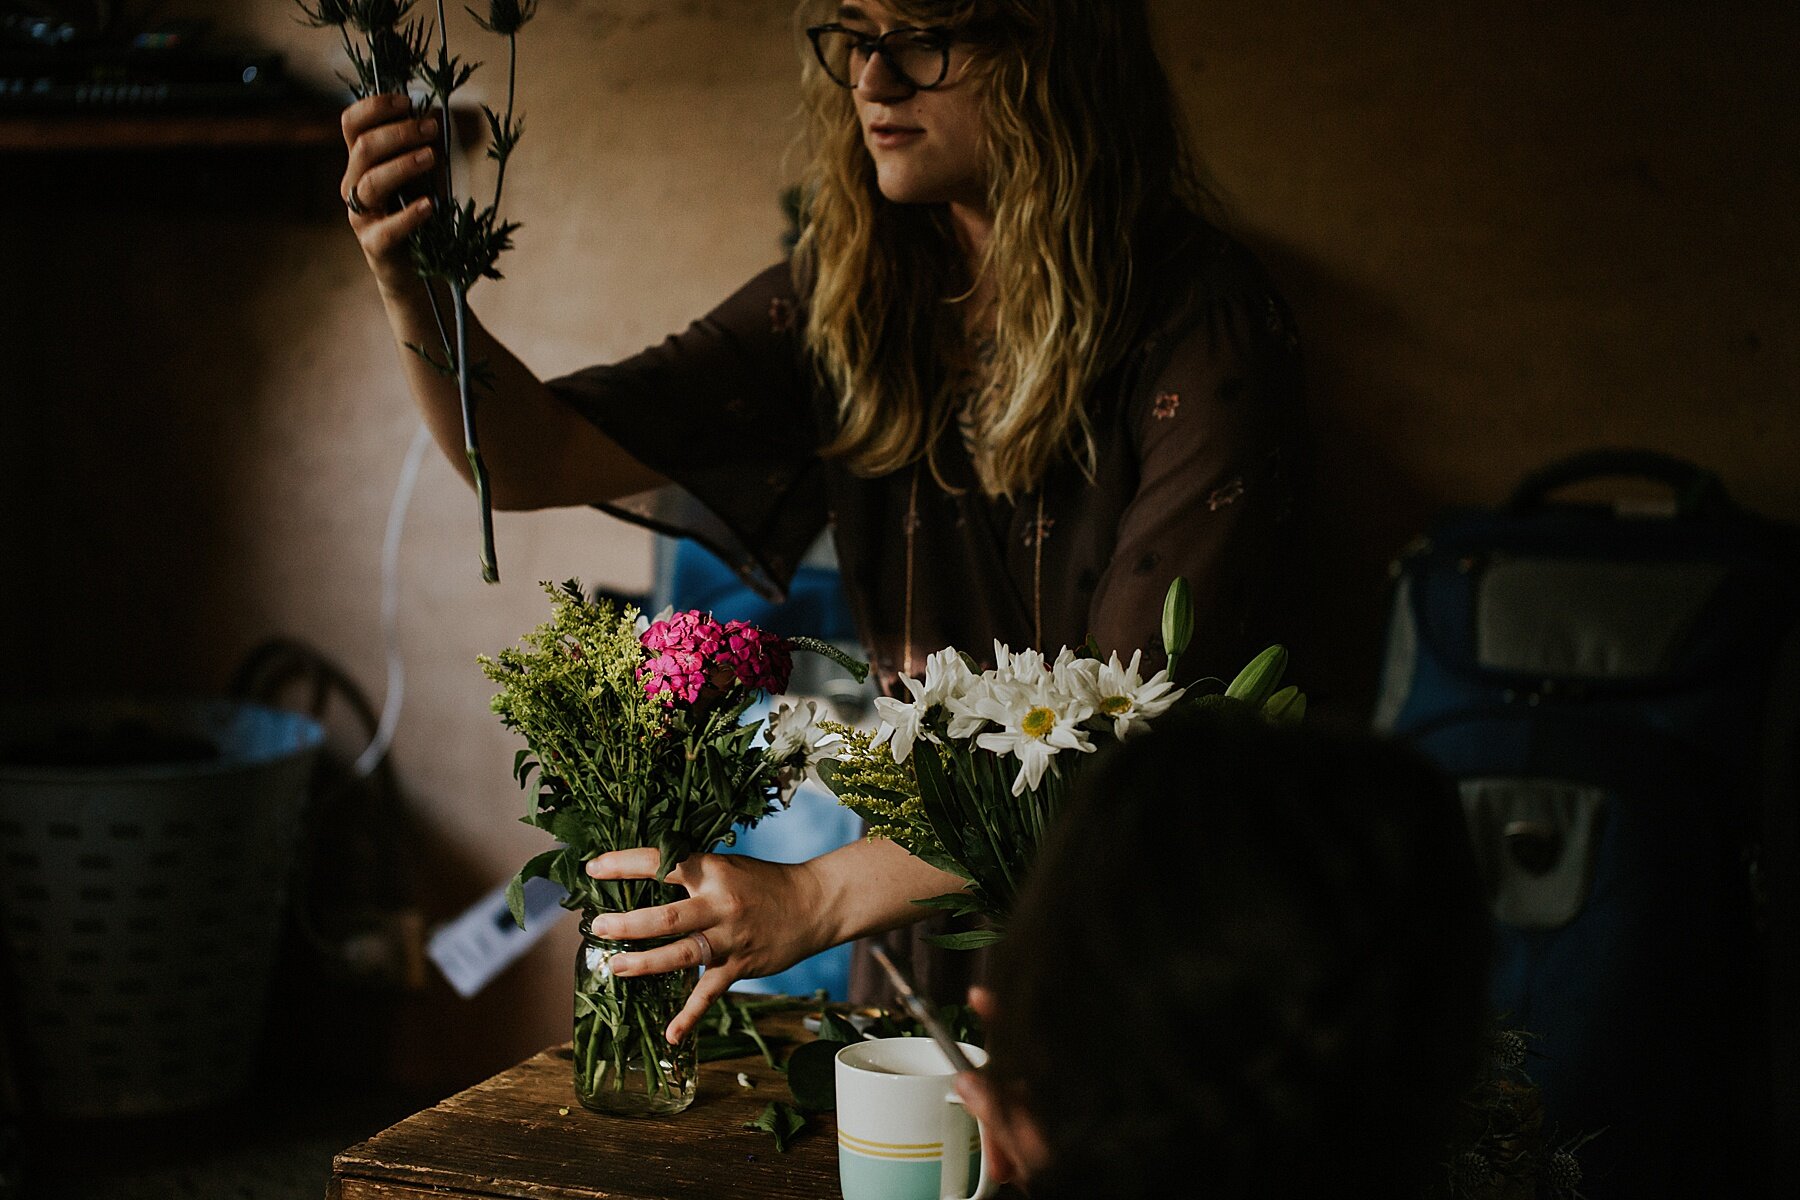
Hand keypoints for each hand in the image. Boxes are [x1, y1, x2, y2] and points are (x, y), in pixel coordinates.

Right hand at [340, 92, 439, 291]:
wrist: (418, 268)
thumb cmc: (418, 213)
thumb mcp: (420, 175)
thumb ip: (419, 149)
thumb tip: (433, 118)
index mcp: (360, 162)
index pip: (351, 124)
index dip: (375, 107)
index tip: (407, 102)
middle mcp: (353, 185)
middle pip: (364, 148)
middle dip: (399, 132)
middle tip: (432, 128)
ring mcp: (360, 216)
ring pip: (371, 182)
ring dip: (403, 165)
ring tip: (432, 158)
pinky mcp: (375, 245)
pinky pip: (387, 229)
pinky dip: (409, 215)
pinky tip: (429, 205)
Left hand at [583, 850, 830, 1044]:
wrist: (814, 904)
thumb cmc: (763, 881)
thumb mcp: (727, 865)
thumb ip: (692, 873)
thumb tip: (642, 874)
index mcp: (713, 872)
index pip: (663, 864)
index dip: (625, 864)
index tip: (594, 870)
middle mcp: (720, 905)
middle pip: (667, 917)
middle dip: (629, 924)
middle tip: (598, 927)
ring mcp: (730, 939)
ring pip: (682, 955)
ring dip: (646, 963)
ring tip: (616, 967)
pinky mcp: (740, 966)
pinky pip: (709, 994)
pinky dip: (690, 1017)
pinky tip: (671, 1035)